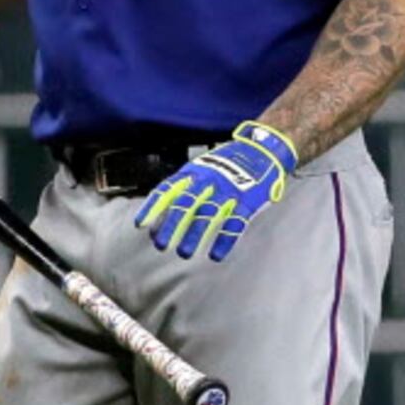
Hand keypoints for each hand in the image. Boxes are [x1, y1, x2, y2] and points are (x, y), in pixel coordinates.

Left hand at [135, 122, 297, 262]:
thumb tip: (161, 215)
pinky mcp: (248, 200)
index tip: (141, 225)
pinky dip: (225, 240)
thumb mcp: (201, 168)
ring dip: (194, 235)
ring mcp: (229, 189)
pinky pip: (235, 222)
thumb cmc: (227, 164)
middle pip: (186, 203)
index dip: (153, 207)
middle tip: (161, 245)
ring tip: (184, 253)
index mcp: (194, 171)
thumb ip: (183, 190)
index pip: (168, 189)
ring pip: (208, 214)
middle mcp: (209, 180)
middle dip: (172, 225)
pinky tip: (216, 255)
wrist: (263, 149)